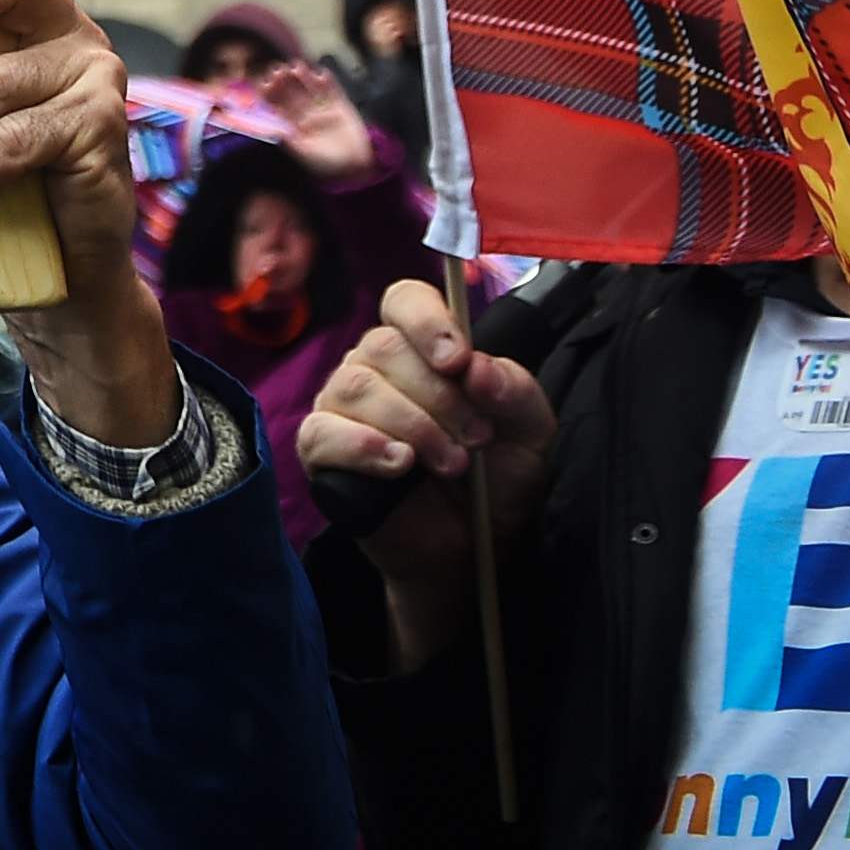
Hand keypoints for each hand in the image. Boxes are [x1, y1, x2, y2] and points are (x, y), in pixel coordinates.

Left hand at [269, 59, 377, 182]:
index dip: (271, 93)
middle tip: (278, 70)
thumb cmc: (325, 164)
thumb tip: (273, 131)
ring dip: (304, 76)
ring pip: (310, 88)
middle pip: (292, 92)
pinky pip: (333, 91)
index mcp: (293, 123)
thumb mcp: (305, 154)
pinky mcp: (341, 105)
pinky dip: (328, 82)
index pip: (279, 104)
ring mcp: (322, 107)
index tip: (264, 83)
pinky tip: (322, 73)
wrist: (354, 166)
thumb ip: (291, 141)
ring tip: (297, 66)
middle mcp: (305, 112)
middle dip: (284, 81)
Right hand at [294, 280, 556, 672]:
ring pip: (357, 385)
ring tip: (450, 465)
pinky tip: (401, 467)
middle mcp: (373, 366)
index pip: (405, 300)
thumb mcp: (530, 433)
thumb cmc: (496, 479)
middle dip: (440, 396)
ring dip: (414, 425)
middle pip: (384, 346)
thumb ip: (515, 390)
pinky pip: (323, 431)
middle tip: (476, 439)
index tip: (457, 360)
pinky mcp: (319, 449)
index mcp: (421, 349)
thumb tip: (476, 367)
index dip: (427, 320)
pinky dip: (364, 446)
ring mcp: (340, 405)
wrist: (471, 549)